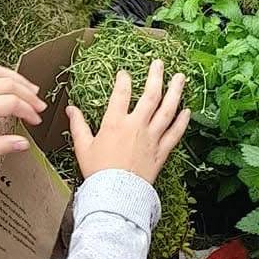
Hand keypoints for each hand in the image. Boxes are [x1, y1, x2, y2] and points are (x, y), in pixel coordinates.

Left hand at [0, 66, 46, 158]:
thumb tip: (23, 144)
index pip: (12, 103)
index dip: (29, 112)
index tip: (35, 122)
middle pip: (10, 84)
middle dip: (29, 95)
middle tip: (40, 107)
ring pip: (0, 71)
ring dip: (19, 80)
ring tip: (32, 90)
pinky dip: (3, 73)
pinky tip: (10, 82)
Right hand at [67, 60, 189, 184]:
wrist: (116, 195)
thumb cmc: (98, 171)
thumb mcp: (83, 146)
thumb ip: (78, 125)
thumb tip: (71, 109)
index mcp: (115, 123)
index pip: (121, 93)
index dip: (123, 80)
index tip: (125, 73)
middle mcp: (136, 126)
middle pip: (151, 95)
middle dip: (156, 76)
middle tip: (160, 63)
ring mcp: (152, 138)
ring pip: (168, 110)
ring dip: (175, 92)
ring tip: (181, 78)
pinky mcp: (162, 152)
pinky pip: (175, 133)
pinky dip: (182, 121)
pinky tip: (188, 111)